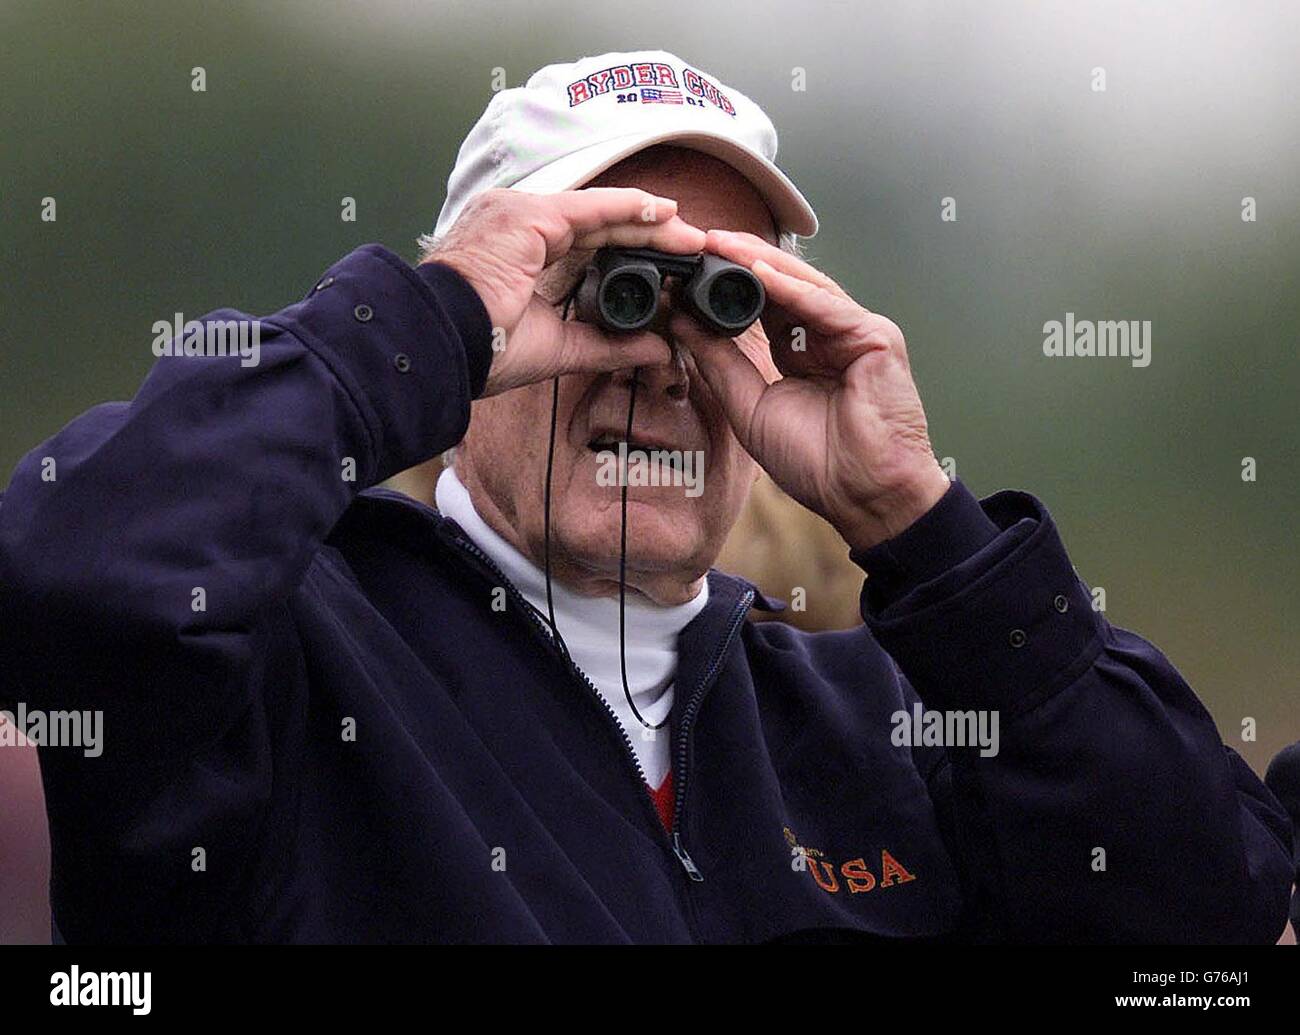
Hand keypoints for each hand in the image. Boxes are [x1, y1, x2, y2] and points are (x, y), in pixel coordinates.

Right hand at [423, 187, 705, 395]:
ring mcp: (520, 213)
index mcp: (518, 249)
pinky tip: (661, 214)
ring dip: (647, 223)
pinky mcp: (528, 216)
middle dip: (648, 234)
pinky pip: (590, 209)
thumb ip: (608, 345)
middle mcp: (517, 222)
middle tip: (692, 244)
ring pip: (599, 213)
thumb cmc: (480, 349)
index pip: (587, 241)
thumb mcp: (560, 347)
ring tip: (688, 233)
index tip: (670, 262)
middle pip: (598, 223)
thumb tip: (657, 350)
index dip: (630, 248)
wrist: (442, 346)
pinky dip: (628, 210)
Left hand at [671, 229, 950, 551]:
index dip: (725, 286)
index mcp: (803, 352)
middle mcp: (830, 336)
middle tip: (696, 242)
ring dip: (759, 262)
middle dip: (739, 261)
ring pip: (802, 286)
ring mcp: (855, 333)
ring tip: (719, 245)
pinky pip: (825, 305)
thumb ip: (719, 362)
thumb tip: (682, 322)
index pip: (762, 305)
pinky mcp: (875, 337)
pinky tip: (757, 270)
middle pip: (782, 286)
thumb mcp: (749, 406)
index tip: (685, 270)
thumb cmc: (817, 462)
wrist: (862, 495)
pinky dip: (790, 287)